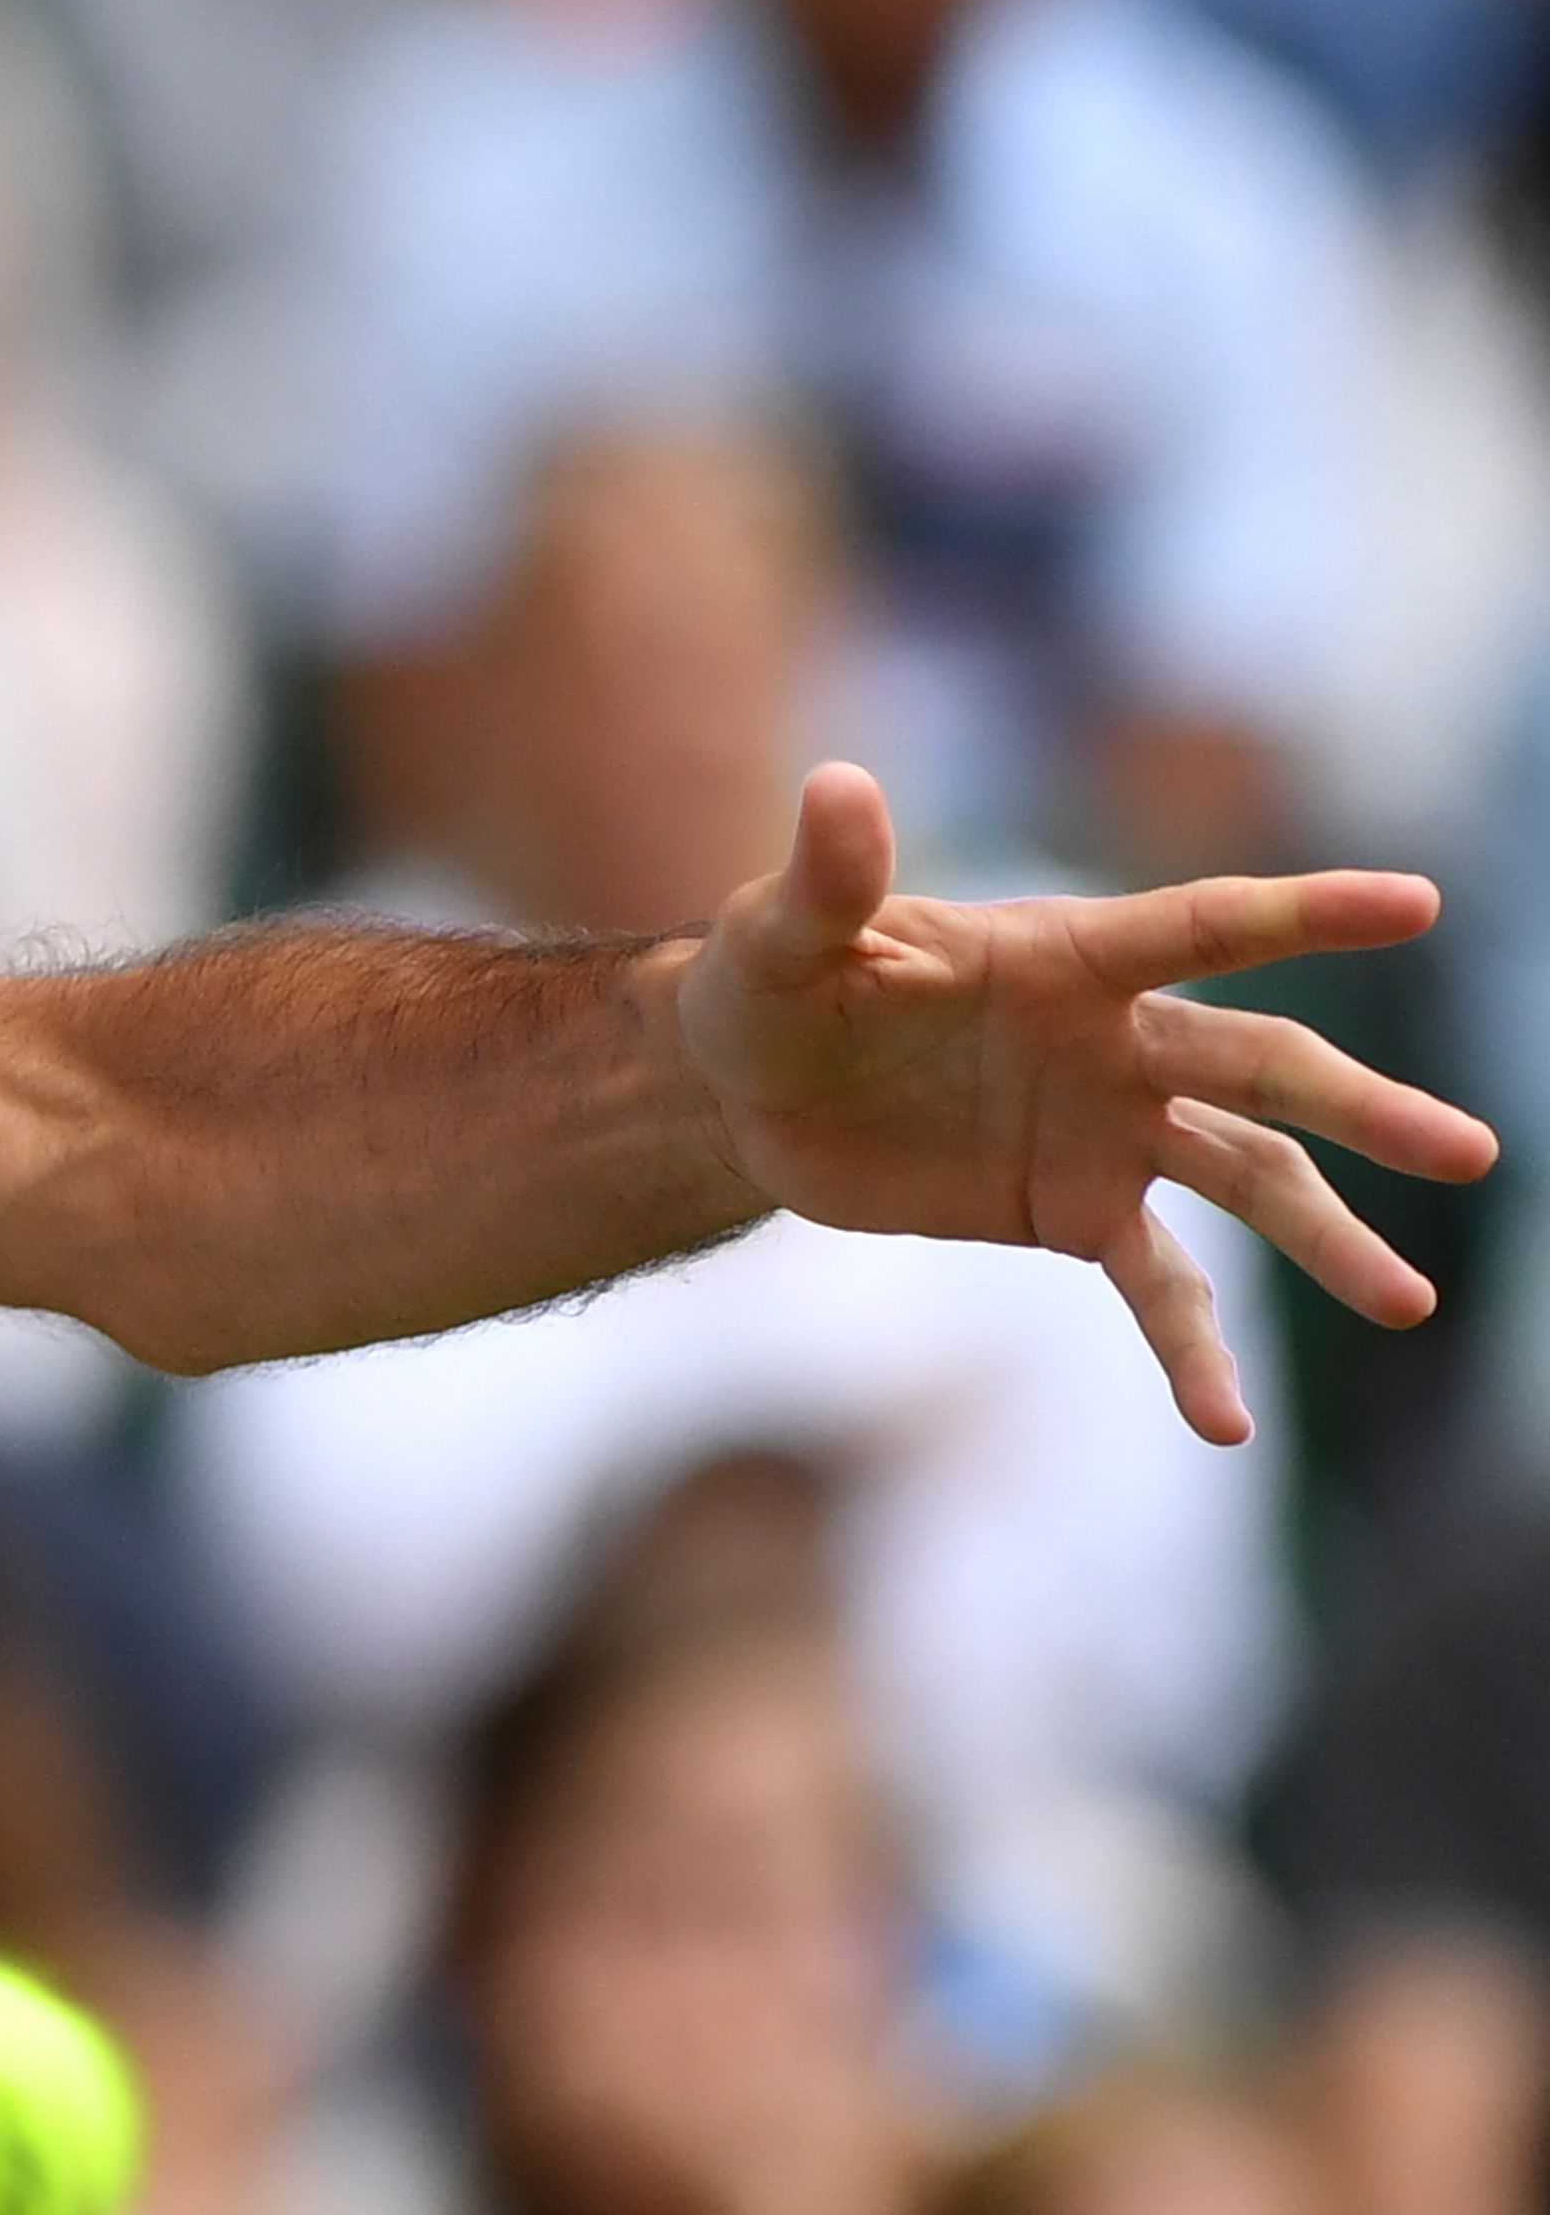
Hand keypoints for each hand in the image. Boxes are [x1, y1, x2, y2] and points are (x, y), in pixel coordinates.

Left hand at [672, 765, 1497, 1444]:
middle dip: (1361, 1109)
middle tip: (1469, 1153)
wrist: (744, 1089)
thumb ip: (827, 879)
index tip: (1417, 902)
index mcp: (1069, 955)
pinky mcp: (1074, 1212)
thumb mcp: (780, 937)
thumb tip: (837, 788)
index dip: (1302, 912)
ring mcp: (1108, 1129)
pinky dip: (1193, 1351)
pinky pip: (1158, 1285)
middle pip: (1263, 1067)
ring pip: (1249, 1179)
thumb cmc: (769, 986)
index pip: (1202, 926)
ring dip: (1328, 1237)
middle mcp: (1117, 1041)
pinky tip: (1227, 1426)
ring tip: (1408, 1303)